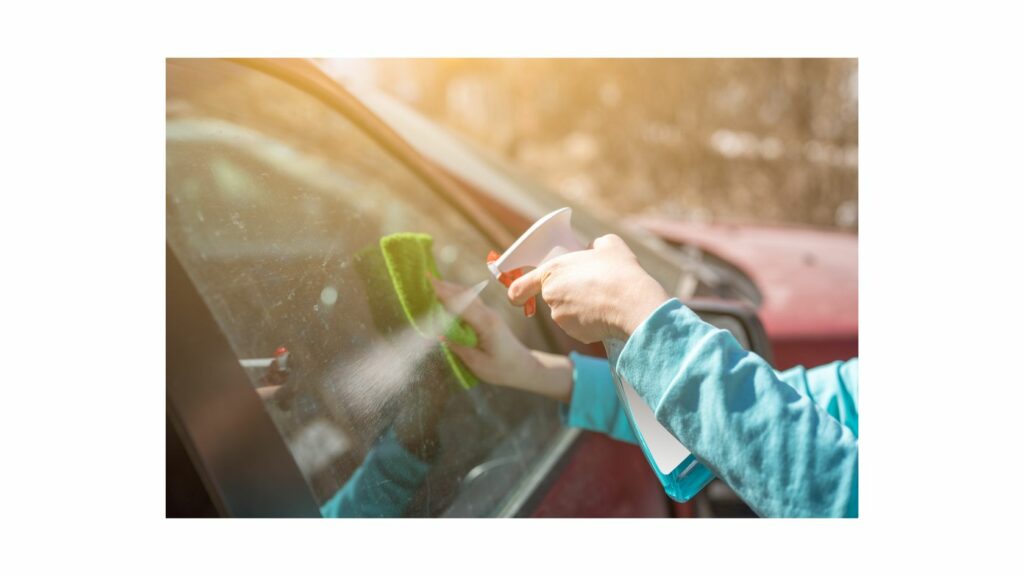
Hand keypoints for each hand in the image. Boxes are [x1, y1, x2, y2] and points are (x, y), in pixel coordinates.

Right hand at [432, 278, 572, 402]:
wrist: (523, 367)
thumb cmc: (502, 369)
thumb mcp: (477, 363)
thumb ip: (458, 347)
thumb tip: (439, 335)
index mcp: (486, 324)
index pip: (461, 304)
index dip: (443, 293)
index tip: (428, 283)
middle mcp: (488, 314)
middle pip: (464, 294)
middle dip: (443, 286)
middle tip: (424, 277)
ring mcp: (489, 313)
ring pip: (467, 295)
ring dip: (450, 288)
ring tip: (431, 282)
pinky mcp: (488, 316)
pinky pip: (470, 301)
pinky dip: (456, 295)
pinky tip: (446, 294)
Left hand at [507, 234, 669, 343]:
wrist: (633, 303)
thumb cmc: (619, 271)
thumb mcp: (608, 244)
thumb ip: (593, 245)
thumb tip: (591, 250)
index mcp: (553, 271)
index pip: (519, 287)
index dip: (518, 292)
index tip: (518, 297)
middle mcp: (551, 296)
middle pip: (553, 296)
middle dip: (568, 293)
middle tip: (590, 286)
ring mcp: (561, 317)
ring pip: (567, 312)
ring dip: (580, 307)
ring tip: (603, 298)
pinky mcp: (574, 334)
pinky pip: (579, 326)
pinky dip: (589, 321)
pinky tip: (605, 313)